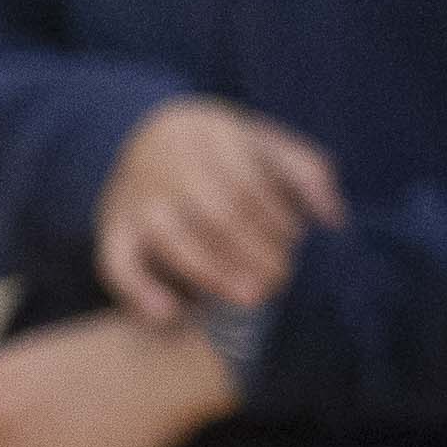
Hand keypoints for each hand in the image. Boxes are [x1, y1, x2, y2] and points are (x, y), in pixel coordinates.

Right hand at [95, 97, 341, 327]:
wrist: (135, 131)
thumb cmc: (216, 148)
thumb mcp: (260, 138)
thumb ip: (305, 169)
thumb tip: (333, 217)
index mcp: (208, 137)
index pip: (246, 186)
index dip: (275, 221)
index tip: (294, 241)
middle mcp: (168, 165)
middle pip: (216, 214)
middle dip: (254, 253)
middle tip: (281, 278)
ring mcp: (137, 198)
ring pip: (173, 240)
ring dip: (214, 274)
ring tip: (250, 297)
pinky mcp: (113, 227)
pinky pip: (117, 262)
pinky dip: (138, 290)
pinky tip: (168, 314)